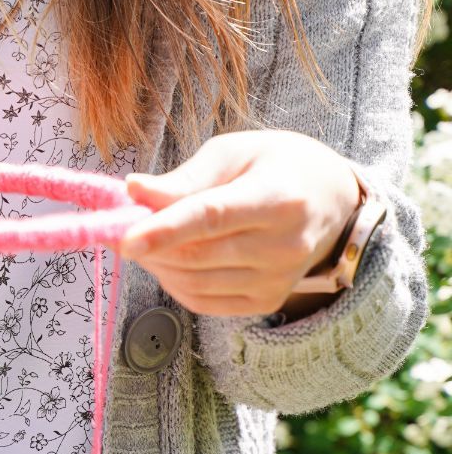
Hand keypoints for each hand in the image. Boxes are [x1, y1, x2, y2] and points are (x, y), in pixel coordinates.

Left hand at [118, 130, 362, 316]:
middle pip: (197, 255)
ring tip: (145, 240)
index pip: (212, 217)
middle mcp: (285, 244)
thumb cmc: (277, 166)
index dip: (165, 229)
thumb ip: (186, 177)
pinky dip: (174, 282)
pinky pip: (204, 301)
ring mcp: (278, 279)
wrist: (333, 203)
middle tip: (120, 229)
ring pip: (195, 282)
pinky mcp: (268, 301)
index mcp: (279, 197)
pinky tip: (170, 260)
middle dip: (149, 247)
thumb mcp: (236, 152)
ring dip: (156, 264)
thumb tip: (134, 190)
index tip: (124, 238)